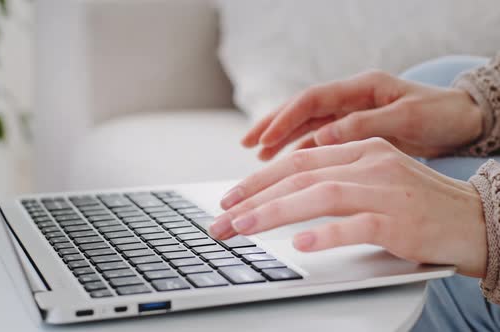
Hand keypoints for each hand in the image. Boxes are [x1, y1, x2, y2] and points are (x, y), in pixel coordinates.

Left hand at [209, 138, 486, 276]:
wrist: (474, 219)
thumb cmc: (416, 204)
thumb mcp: (373, 179)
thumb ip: (333, 179)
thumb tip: (283, 195)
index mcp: (359, 149)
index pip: (297, 161)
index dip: (258, 180)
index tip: (230, 199)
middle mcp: (369, 163)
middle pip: (299, 176)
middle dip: (253, 199)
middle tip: (222, 222)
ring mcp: (385, 191)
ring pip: (320, 196)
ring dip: (275, 214)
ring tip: (243, 229)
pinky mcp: (400, 220)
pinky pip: (357, 225)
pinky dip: (326, 234)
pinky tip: (301, 245)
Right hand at [243, 70, 482, 159]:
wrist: (464, 121)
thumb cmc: (440, 115)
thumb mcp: (406, 118)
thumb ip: (364, 125)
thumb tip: (322, 137)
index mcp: (361, 88)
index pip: (311, 100)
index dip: (284, 118)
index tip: (263, 138)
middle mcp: (351, 99)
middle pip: (301, 110)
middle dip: (271, 126)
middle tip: (247, 144)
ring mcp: (351, 115)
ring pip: (306, 125)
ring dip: (282, 140)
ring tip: (258, 157)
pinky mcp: (355, 132)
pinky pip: (320, 140)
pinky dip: (301, 150)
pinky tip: (288, 164)